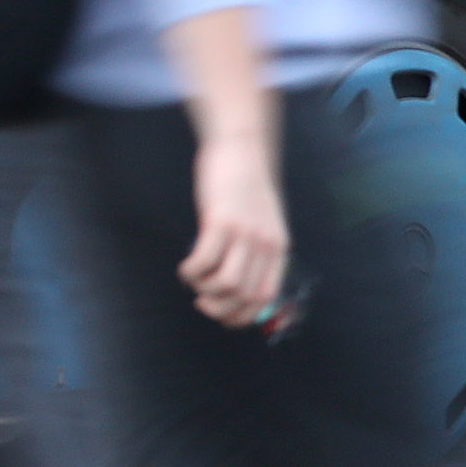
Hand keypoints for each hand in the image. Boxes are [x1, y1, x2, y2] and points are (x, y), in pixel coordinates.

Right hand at [180, 127, 291, 327]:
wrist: (242, 149)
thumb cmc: (247, 189)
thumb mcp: (263, 223)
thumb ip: (257, 251)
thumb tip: (238, 287)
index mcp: (278, 248)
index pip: (266, 298)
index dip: (241, 316)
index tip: (222, 317)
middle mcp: (266, 244)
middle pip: (245, 297)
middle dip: (219, 309)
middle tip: (202, 300)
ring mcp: (245, 232)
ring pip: (227, 284)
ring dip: (204, 291)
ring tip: (194, 279)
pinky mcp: (221, 220)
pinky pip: (204, 261)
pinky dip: (191, 272)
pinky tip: (187, 266)